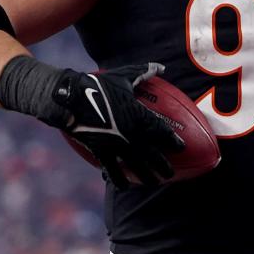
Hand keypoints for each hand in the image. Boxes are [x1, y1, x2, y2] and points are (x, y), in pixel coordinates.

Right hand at [52, 63, 183, 186]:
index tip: (181, 148)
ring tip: (153, 182)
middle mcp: (132, 134)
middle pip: (153, 155)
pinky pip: (112, 169)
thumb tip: (161, 67)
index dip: (173, 141)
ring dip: (146, 176)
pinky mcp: (102, 151)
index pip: (163, 132)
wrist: (71, 99)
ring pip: (136, 166)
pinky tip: (123, 185)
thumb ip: (144, 72)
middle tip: (170, 175)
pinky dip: (118, 179)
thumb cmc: (99, 85)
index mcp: (140, 116)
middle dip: (164, 166)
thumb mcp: (124, 76)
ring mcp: (117, 145)